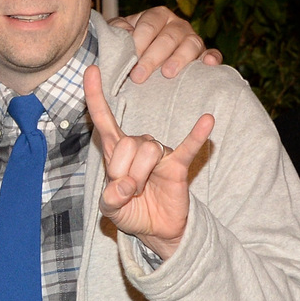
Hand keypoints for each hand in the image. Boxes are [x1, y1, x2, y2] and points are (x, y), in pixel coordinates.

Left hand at [83, 64, 213, 259]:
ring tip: (142, 191)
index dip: (95, 96)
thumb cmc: (130, 212)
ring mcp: (159, 153)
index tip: (91, 70)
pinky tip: (208, 120)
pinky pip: (188, 147)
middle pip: (127, 144)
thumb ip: (111, 198)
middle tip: (127, 190)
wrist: (155, 230)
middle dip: (122, 171)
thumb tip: (125, 186)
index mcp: (116, 151)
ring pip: (148, 150)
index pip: (103, 119)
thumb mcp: (110, 210)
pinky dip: (197, 135)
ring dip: (140, 176)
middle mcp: (137, 145)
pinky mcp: (178, 164)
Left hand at [113, 5, 222, 81]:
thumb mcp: (118, 35)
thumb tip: (127, 33)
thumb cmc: (129, 48)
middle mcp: (177, 25)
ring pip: (191, 44)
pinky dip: (212, 57)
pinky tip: (208, 64)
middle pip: (168, 37)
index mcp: (157, 15)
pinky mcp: (204, 55)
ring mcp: (193, 39)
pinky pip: (212, 54)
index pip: (150, 24)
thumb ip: (118, 30)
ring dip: (179, 59)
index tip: (129, 58)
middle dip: (152, 57)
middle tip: (138, 76)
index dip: (139, 41)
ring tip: (167, 74)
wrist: (143, 63)